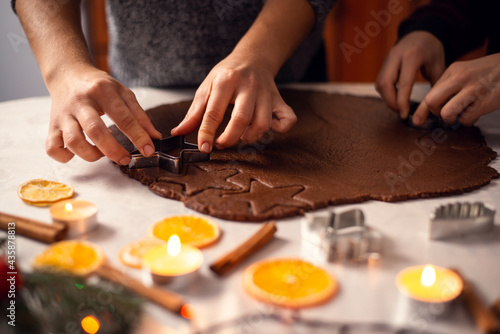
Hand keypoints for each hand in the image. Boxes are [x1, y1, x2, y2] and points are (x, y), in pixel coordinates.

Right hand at [46, 65, 161, 163]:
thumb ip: (140, 116)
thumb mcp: (123, 93)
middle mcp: (81, 102)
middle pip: (95, 130)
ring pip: (73, 141)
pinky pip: (52, 147)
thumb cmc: (99, 86)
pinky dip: (65, 156)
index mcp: (102, 91)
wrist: (68, 74)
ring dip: (90, 154)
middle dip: (113, 150)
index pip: (123, 117)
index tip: (148, 150)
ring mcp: (64, 114)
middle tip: (125, 159)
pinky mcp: (52, 125)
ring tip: (101, 154)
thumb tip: (154, 137)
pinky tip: (77, 154)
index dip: (138, 136)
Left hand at [170, 53, 296, 152]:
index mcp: (226, 81)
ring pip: (263, 123)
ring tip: (241, 137)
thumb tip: (178, 132)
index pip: (214, 112)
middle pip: (241, 119)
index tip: (203, 148)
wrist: (253, 58)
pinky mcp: (279, 100)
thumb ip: (194, 112)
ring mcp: (266, 93)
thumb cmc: (227, 75)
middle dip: (229, 138)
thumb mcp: (207, 87)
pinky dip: (281, 129)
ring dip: (251, 137)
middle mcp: (248, 86)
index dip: (207, 133)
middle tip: (221, 144)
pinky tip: (268, 130)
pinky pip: (288, 118)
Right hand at [376, 31, 444, 118]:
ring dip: (387, 98)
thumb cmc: (431, 49)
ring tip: (398, 106)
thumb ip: (435, 85)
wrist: (422, 32)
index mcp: (412, 56)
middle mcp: (396, 56)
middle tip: (400, 112)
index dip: (402, 102)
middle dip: (390, 102)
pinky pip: (380, 81)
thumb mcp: (439, 64)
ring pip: (379, 84)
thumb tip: (434, 106)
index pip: (403, 83)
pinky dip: (386, 92)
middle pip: (384, 84)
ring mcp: (388, 59)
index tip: (405, 114)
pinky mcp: (384, 63)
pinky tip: (395, 97)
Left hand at [413, 53, 499, 125]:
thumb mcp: (467, 72)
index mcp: (453, 70)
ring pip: (446, 112)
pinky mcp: (485, 101)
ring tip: (461, 114)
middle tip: (445, 114)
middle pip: (431, 101)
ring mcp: (473, 89)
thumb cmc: (491, 73)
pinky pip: (466, 119)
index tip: (417, 120)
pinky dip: (469, 120)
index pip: (430, 92)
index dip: (423, 109)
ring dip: (452, 118)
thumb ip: (450, 86)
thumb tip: (433, 106)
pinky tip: (476, 112)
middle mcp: (460, 77)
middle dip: (435, 113)